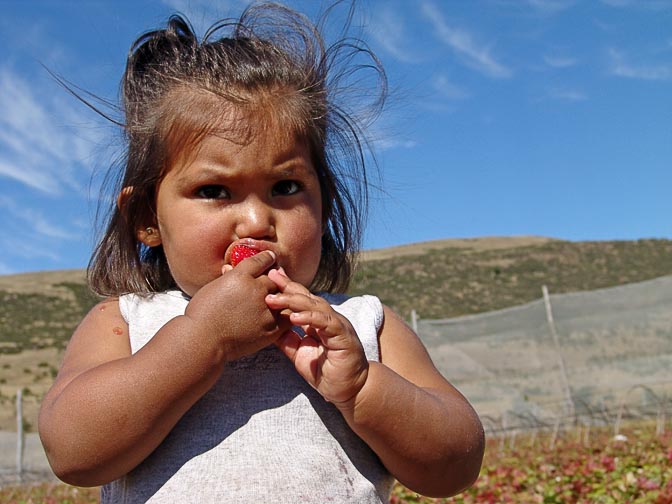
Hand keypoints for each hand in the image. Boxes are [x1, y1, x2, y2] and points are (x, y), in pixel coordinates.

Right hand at [184, 251, 289, 359]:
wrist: (202, 341)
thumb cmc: (202, 313)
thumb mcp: (214, 286)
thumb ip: (230, 277)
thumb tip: (233, 268)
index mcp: (240, 276)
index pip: (261, 261)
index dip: (267, 258)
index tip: (270, 258)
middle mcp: (256, 290)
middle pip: (274, 279)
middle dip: (273, 279)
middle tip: (274, 280)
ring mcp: (266, 310)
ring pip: (282, 297)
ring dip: (279, 297)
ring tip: (274, 300)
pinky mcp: (271, 329)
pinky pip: (286, 318)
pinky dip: (283, 315)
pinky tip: (278, 315)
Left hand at [265, 268, 368, 408]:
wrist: (349, 390)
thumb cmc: (327, 372)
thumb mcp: (300, 354)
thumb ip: (288, 340)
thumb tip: (270, 328)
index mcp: (319, 321)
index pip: (301, 299)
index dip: (287, 288)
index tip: (270, 278)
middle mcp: (329, 319)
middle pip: (307, 297)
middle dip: (288, 287)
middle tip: (270, 277)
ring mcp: (337, 325)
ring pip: (316, 307)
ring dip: (294, 301)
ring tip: (275, 299)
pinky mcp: (343, 336)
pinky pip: (326, 323)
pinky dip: (310, 318)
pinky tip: (294, 317)